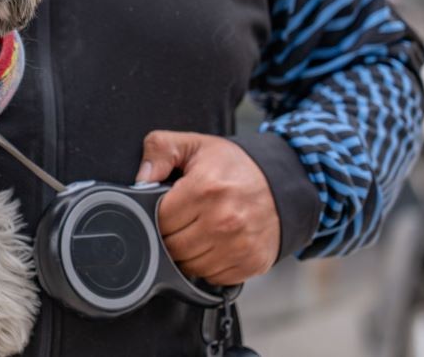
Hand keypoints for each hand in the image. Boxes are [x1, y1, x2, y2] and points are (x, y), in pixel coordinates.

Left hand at [135, 130, 279, 285]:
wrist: (282, 182)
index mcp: (205, 189)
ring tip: (198, 231)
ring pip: (191, 267)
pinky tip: (215, 244)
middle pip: (172, 247)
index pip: (160, 221)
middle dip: (171, 236)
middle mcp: (224, 220)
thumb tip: (140, 178)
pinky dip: (209, 266)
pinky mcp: (251, 262)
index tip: (168, 209)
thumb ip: (160, 150)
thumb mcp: (194, 145)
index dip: (157, 216)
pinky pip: (213, 277)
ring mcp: (239, 245)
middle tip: (183, 220)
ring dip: (187, 254)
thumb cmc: (235, 166)